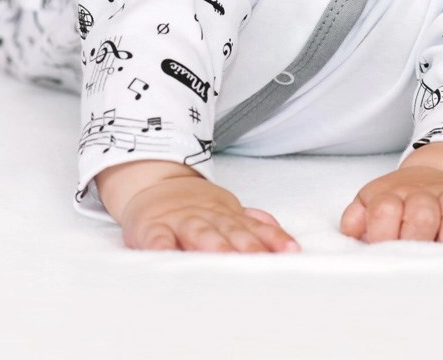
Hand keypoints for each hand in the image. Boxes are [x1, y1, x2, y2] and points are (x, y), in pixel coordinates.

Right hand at [99, 162, 299, 252]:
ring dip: (213, 244)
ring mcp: (179, 220)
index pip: (253, 227)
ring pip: (198, 232)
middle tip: (261, 261)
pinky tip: (166, 256)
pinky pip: (157, 238)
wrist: (154, 182)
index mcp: (225, 214)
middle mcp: (206, 217)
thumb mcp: (226, 209)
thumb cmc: (195, 207)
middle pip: (229, 231)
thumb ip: (252, 223)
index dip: (272, 238)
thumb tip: (282, 234)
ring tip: (226, 259)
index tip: (291, 251)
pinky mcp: (152, 227)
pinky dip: (162, 246)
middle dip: (246, 246)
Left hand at [340, 166, 442, 243]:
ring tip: (442, 251)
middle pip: (422, 214)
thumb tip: (351, 232)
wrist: (430, 177)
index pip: (384, 210)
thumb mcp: (370, 203)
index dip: (383, 234)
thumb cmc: (397, 200)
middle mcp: (422, 192)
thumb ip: (356, 218)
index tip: (383, 249)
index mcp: (391, 194)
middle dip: (417, 240)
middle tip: (414, 256)